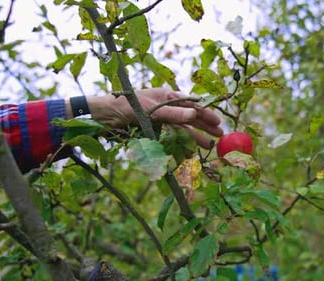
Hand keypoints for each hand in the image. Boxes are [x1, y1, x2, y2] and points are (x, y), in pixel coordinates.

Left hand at [86, 88, 223, 147]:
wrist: (104, 116)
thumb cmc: (126, 105)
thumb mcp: (151, 108)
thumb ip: (173, 113)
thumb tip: (194, 115)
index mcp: (168, 96)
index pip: (192, 105)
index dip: (205, 114)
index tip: (217, 122)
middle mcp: (167, 108)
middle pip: (190, 118)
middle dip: (204, 127)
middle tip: (219, 136)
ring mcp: (161, 121)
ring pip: (182, 130)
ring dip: (195, 138)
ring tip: (207, 146)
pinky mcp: (154, 132)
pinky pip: (171, 139)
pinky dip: (180, 145)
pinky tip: (188, 152)